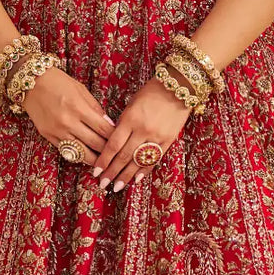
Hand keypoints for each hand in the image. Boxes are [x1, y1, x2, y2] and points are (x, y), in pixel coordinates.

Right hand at [20, 66, 115, 165]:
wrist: (31, 82)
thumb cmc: (58, 82)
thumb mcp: (81, 90)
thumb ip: (95, 108)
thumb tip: (109, 125)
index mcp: (79, 108)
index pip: (104, 129)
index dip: (115, 137)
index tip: (122, 141)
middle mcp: (68, 122)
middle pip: (95, 144)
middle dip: (108, 151)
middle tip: (116, 154)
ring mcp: (57, 131)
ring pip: (82, 153)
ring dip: (95, 159)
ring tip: (104, 161)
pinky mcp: (48, 136)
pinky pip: (67, 151)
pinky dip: (79, 155)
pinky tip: (87, 157)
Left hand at [89, 77, 192, 192]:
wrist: (178, 87)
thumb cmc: (150, 93)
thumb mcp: (131, 105)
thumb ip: (122, 124)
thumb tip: (111, 144)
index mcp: (130, 119)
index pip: (113, 145)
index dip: (103, 161)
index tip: (95, 172)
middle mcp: (142, 130)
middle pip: (124, 157)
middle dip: (112, 173)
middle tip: (103, 184)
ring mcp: (156, 136)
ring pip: (138, 161)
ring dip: (126, 176)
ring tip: (117, 187)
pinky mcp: (168, 140)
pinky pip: (154, 159)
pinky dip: (144, 170)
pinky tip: (136, 179)